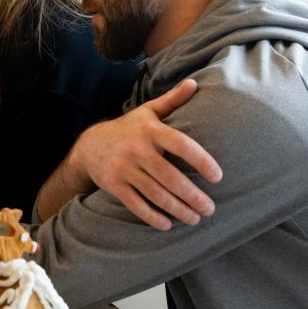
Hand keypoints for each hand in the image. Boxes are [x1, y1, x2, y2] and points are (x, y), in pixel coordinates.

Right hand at [70, 79, 222, 230]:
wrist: (90, 145)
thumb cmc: (129, 129)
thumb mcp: (148, 112)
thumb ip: (172, 100)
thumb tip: (195, 83)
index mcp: (150, 130)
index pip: (181, 145)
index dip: (202, 161)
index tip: (218, 177)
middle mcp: (136, 149)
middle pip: (170, 177)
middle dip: (193, 196)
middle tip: (210, 209)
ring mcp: (123, 168)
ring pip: (156, 194)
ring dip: (178, 210)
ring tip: (195, 219)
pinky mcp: (113, 185)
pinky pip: (136, 205)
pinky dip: (152, 217)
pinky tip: (168, 224)